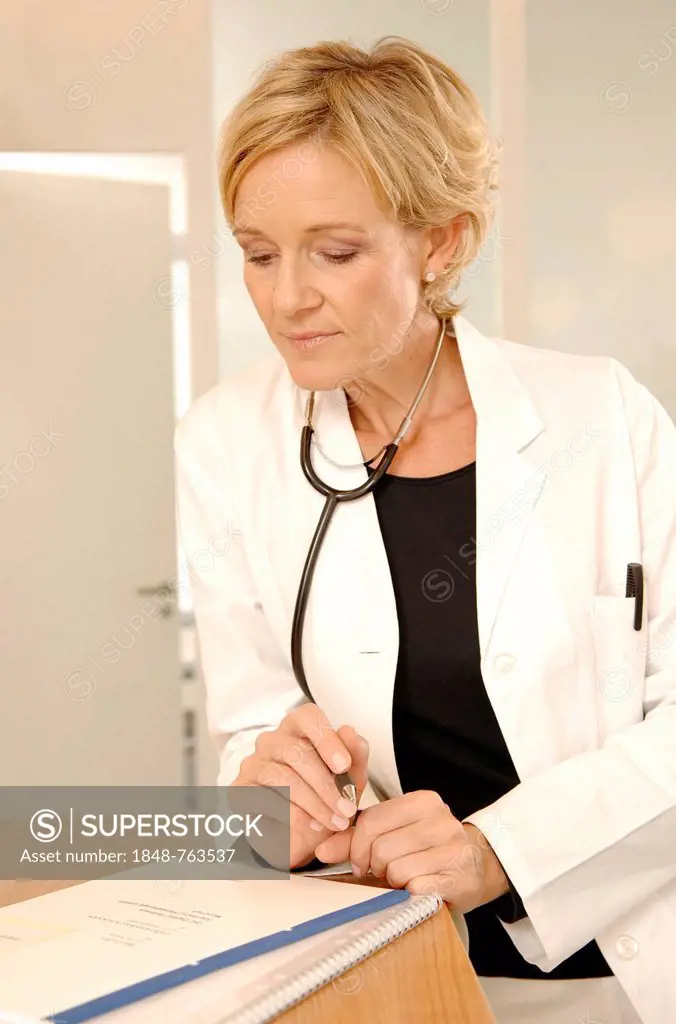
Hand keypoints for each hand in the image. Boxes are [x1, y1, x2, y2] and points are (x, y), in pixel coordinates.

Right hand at [232, 705, 368, 868]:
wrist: (300, 839)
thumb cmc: (325, 801)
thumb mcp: (349, 781)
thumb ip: (354, 756)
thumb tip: (350, 732)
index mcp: (298, 729)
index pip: (308, 716)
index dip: (327, 739)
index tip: (344, 765)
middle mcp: (272, 741)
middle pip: (297, 753)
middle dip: (326, 785)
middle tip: (346, 809)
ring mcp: (253, 764)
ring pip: (284, 778)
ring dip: (314, 804)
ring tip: (334, 822)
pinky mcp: (241, 790)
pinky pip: (266, 800)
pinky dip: (292, 815)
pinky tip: (308, 825)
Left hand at [316, 790, 508, 912]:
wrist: (481, 865)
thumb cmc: (431, 848)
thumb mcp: (396, 832)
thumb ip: (356, 837)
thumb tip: (321, 849)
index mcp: (423, 801)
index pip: (370, 821)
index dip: (356, 847)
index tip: (360, 859)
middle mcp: (441, 819)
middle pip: (381, 848)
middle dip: (376, 867)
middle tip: (386, 870)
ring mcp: (454, 848)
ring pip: (397, 870)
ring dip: (394, 881)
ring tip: (407, 877)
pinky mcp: (460, 878)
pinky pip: (416, 889)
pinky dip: (411, 894)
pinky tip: (421, 887)